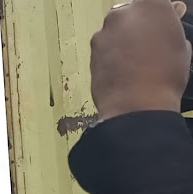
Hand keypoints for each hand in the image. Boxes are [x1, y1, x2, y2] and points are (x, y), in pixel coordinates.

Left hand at [91, 0, 190, 119]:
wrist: (135, 105)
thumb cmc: (165, 74)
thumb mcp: (181, 45)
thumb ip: (171, 25)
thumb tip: (171, 15)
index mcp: (150, 5)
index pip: (152, 1)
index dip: (159, 12)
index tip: (163, 22)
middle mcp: (122, 13)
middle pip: (131, 12)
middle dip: (138, 24)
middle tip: (150, 43)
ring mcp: (103, 32)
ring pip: (116, 30)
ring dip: (123, 39)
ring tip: (136, 61)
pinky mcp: (91, 51)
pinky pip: (105, 46)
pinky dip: (112, 53)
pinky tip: (123, 69)